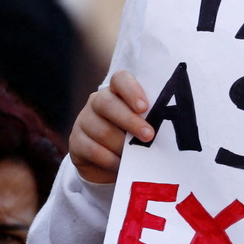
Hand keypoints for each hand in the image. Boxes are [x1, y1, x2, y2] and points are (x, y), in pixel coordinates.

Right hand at [69, 70, 154, 184]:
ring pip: (102, 130)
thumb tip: (167, 127)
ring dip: (122, 145)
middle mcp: (97, 101)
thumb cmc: (134, 136)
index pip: (120, 79)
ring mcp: (84, 120)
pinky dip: (111, 159)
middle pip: (107, 104)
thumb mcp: (143, 124)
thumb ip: (149, 119)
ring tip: (137, 155)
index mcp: (117, 91)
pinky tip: (122, 165)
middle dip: (130, 121)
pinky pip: (93, 150)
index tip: (144, 107)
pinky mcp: (76, 141)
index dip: (131, 90)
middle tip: (148, 135)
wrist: (110, 162)